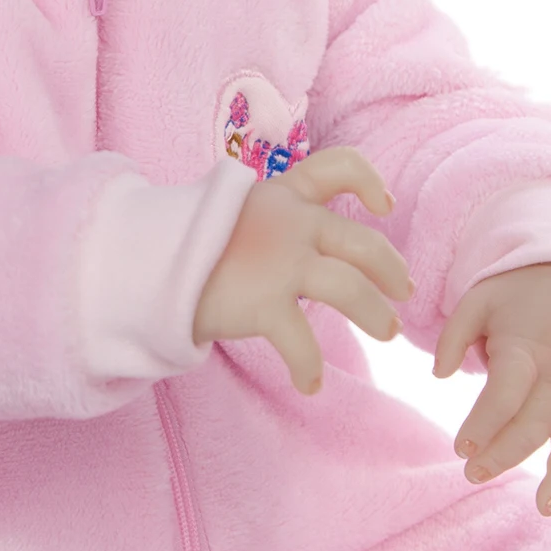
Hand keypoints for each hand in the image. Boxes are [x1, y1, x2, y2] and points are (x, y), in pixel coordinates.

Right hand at [193, 147, 411, 393]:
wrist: (147, 261)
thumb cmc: (190, 241)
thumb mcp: (235, 210)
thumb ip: (274, 217)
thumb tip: (302, 238)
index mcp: (284, 194)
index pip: (339, 166)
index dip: (368, 181)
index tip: (383, 203)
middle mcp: (290, 224)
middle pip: (362, 242)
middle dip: (391, 269)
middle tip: (403, 290)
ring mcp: (280, 263)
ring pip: (350, 289)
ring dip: (375, 314)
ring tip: (385, 331)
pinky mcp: (264, 304)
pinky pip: (302, 344)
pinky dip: (309, 367)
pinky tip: (310, 384)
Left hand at [433, 261, 550, 514]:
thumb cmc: (521, 288)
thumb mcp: (480, 296)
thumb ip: (453, 335)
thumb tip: (438, 374)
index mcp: (527, 351)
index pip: (505, 396)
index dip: (483, 424)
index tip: (461, 446)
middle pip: (533, 425)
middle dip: (503, 453)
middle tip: (472, 471)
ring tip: (544, 506)